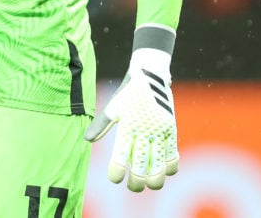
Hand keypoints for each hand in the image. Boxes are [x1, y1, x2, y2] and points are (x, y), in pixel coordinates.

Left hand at [85, 25, 178, 191]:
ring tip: (149, 184)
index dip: (116, 172)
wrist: (150, 74)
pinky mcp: (172, 130)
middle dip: (135, 183)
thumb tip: (87, 140)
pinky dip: (170, 167)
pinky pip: (173, 155)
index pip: (120, 158)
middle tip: (131, 186)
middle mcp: (144, 131)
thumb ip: (101, 125)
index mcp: (127, 126)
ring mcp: (160, 131)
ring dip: (154, 181)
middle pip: (140, 168)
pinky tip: (164, 170)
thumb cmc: (128, 92)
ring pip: (160, 167)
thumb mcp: (113, 106)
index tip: (114, 177)